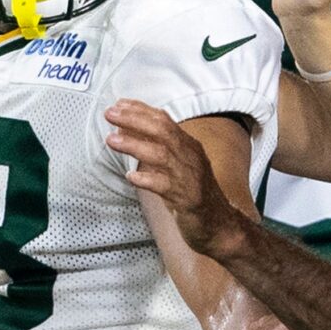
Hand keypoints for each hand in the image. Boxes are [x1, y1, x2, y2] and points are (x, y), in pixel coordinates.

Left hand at [109, 97, 246, 261]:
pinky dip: (147, 179)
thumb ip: (156, 149)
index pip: (164, 120)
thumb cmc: (194, 193)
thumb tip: (126, 132)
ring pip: (161, 155)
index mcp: (188, 146)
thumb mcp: (178, 165)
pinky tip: (131, 176)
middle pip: (162, 131)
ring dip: (135, 144)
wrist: (220, 225)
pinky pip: (165, 186)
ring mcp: (189, 177)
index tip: (119, 104)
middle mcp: (190, 156)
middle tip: (110, 114)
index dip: (140, 110)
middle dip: (134, 120)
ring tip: (112, 140)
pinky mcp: (188, 199)